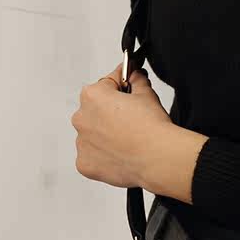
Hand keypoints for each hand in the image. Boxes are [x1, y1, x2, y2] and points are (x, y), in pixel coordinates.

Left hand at [71, 62, 171, 188]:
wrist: (157, 158)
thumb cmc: (152, 128)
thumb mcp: (146, 93)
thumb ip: (136, 79)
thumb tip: (134, 75)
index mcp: (92, 96)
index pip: (106, 84)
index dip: (121, 87)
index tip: (127, 89)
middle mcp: (81, 118)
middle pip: (96, 111)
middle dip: (111, 114)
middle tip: (132, 121)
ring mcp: (81, 143)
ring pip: (93, 135)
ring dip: (106, 136)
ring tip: (128, 141)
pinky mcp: (85, 164)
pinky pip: (92, 157)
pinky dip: (103, 157)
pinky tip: (121, 155)